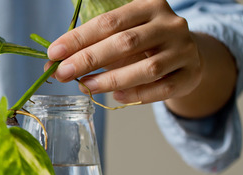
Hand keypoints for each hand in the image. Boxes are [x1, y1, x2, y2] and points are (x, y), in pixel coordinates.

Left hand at [46, 0, 236, 117]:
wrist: (186, 57)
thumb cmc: (144, 46)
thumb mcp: (118, 38)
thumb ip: (89, 48)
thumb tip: (52, 65)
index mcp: (149, 6)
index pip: (109, 22)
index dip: (79, 38)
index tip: (54, 53)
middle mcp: (170, 25)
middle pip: (126, 42)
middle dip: (89, 58)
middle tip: (63, 73)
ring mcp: (183, 50)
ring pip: (147, 68)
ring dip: (111, 80)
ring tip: (85, 86)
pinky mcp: (190, 74)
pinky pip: (162, 89)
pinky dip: (137, 95)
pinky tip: (116, 98)